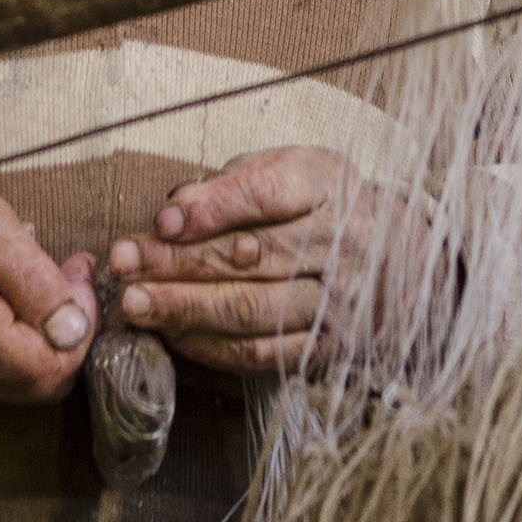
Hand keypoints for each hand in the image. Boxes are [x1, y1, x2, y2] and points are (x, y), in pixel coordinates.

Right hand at [0, 136, 98, 404]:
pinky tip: (15, 292)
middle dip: (71, 331)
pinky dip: (22, 339)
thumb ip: (32, 278)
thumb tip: (76, 328)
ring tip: (44, 273)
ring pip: (25, 382)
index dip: (82, 324)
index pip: (51, 367)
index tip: (76, 272)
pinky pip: (1, 374)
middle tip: (68, 271)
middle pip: (43, 383)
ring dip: (49, 335)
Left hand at [106, 146, 374, 374]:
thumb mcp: (290, 168)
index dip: (213, 208)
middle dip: (177, 261)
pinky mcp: (326, 347)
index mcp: (326, 186)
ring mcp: (334, 302)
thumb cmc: (323, 204)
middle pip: (250, 257)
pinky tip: (173, 334)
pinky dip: (212, 347)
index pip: (268, 194)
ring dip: (185, 308)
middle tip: (123, 264)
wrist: (399, 260)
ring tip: (134, 304)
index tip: (163, 219)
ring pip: (252, 309)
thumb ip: (231, 184)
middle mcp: (337, 246)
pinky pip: (263, 352)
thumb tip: (173, 213)